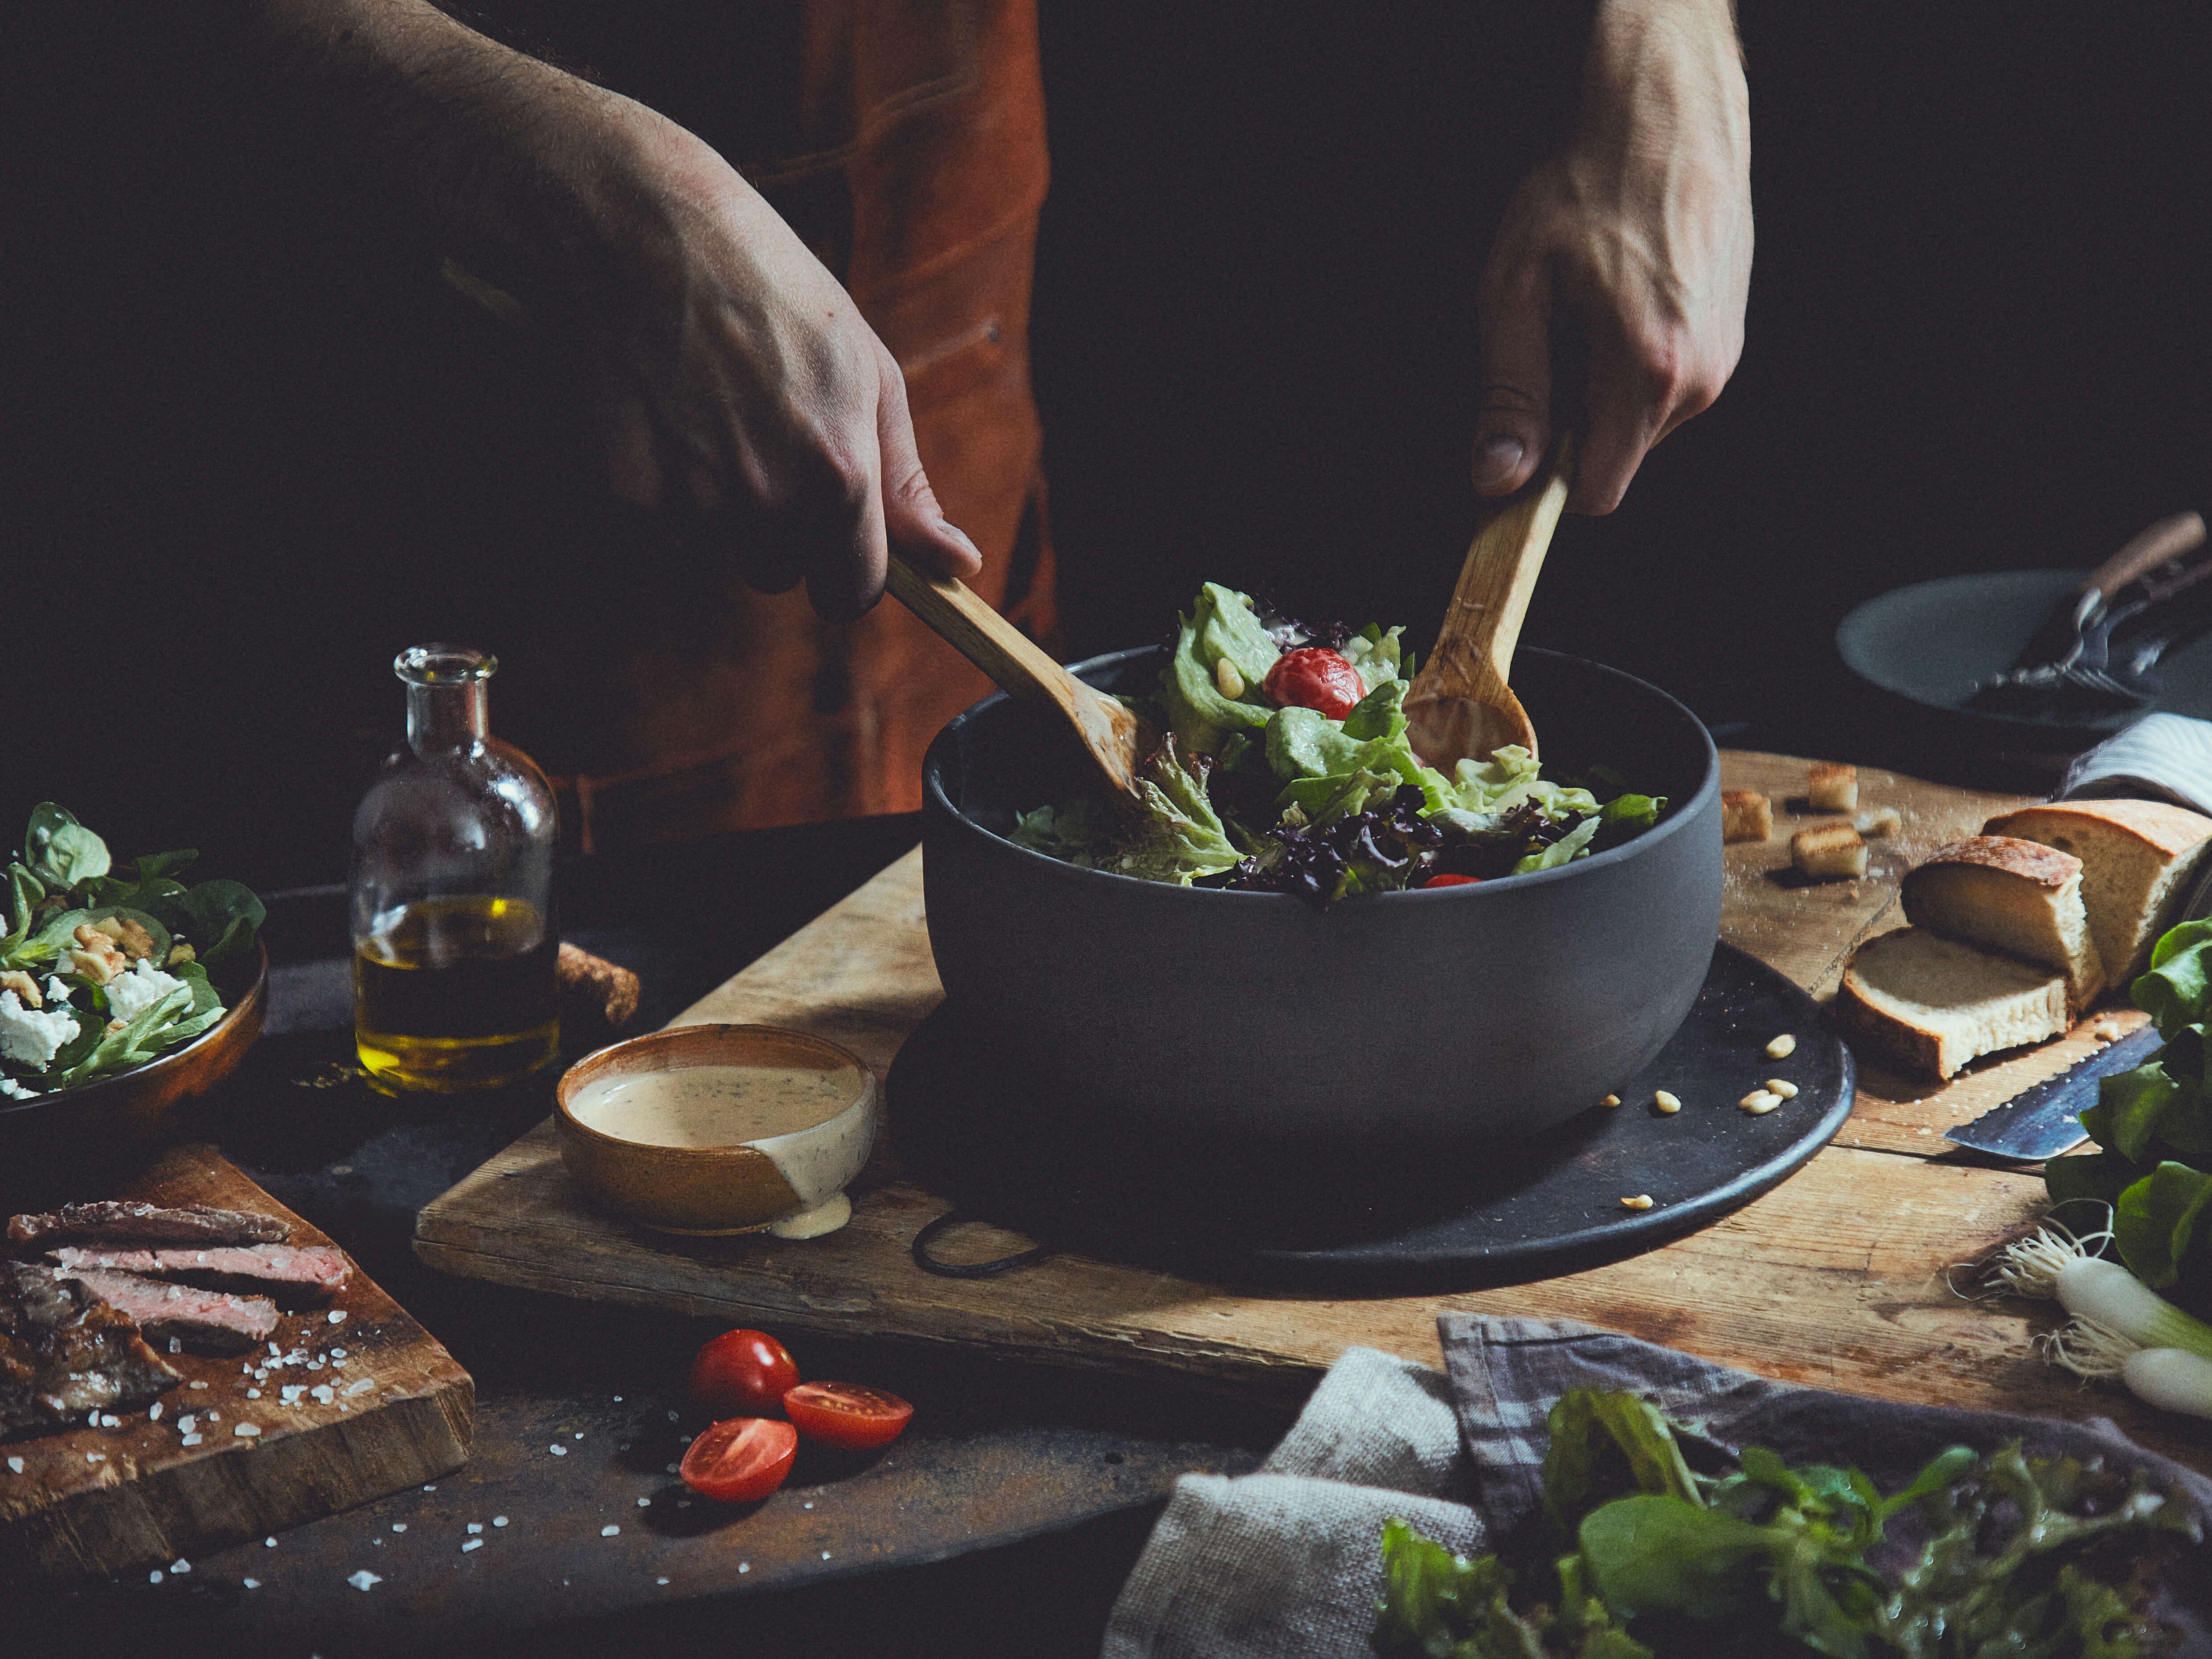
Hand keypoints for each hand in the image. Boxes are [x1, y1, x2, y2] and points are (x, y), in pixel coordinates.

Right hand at [572, 111, 983, 617]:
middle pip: (779, 571)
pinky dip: (662, 486)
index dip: (846, 571)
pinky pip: (659, 527)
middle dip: (777, 526)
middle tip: (760, 432)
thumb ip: (908, 486)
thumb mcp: (870, 377)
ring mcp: (694, 503)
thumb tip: (959, 566)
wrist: (657, 233)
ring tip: (712, 411)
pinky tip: (666, 414)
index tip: (834, 544)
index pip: (852, 593)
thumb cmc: (780, 296)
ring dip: (718, 504)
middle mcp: (769, 501)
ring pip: (717, 548)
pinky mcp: (630, 496)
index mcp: (840, 477)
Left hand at [1471, 0, 1751, 514]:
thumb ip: (1510, 393)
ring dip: (1602, 385)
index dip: (1547, 476)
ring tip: (1591, 307)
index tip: (1521, 441)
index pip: (1595, 490)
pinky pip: (1666, 384)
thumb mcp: (1516, 291)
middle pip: (1616, 455)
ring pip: (1640, 421)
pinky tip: (1623, 297)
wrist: (1666, 113)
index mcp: (1648, 374)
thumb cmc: (1586, 189)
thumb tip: (1498, 478)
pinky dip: (1633, 359)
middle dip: (1574, 420)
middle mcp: (1700, 379)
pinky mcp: (1729, 339)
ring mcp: (1723, 358)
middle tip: (1554, 337)